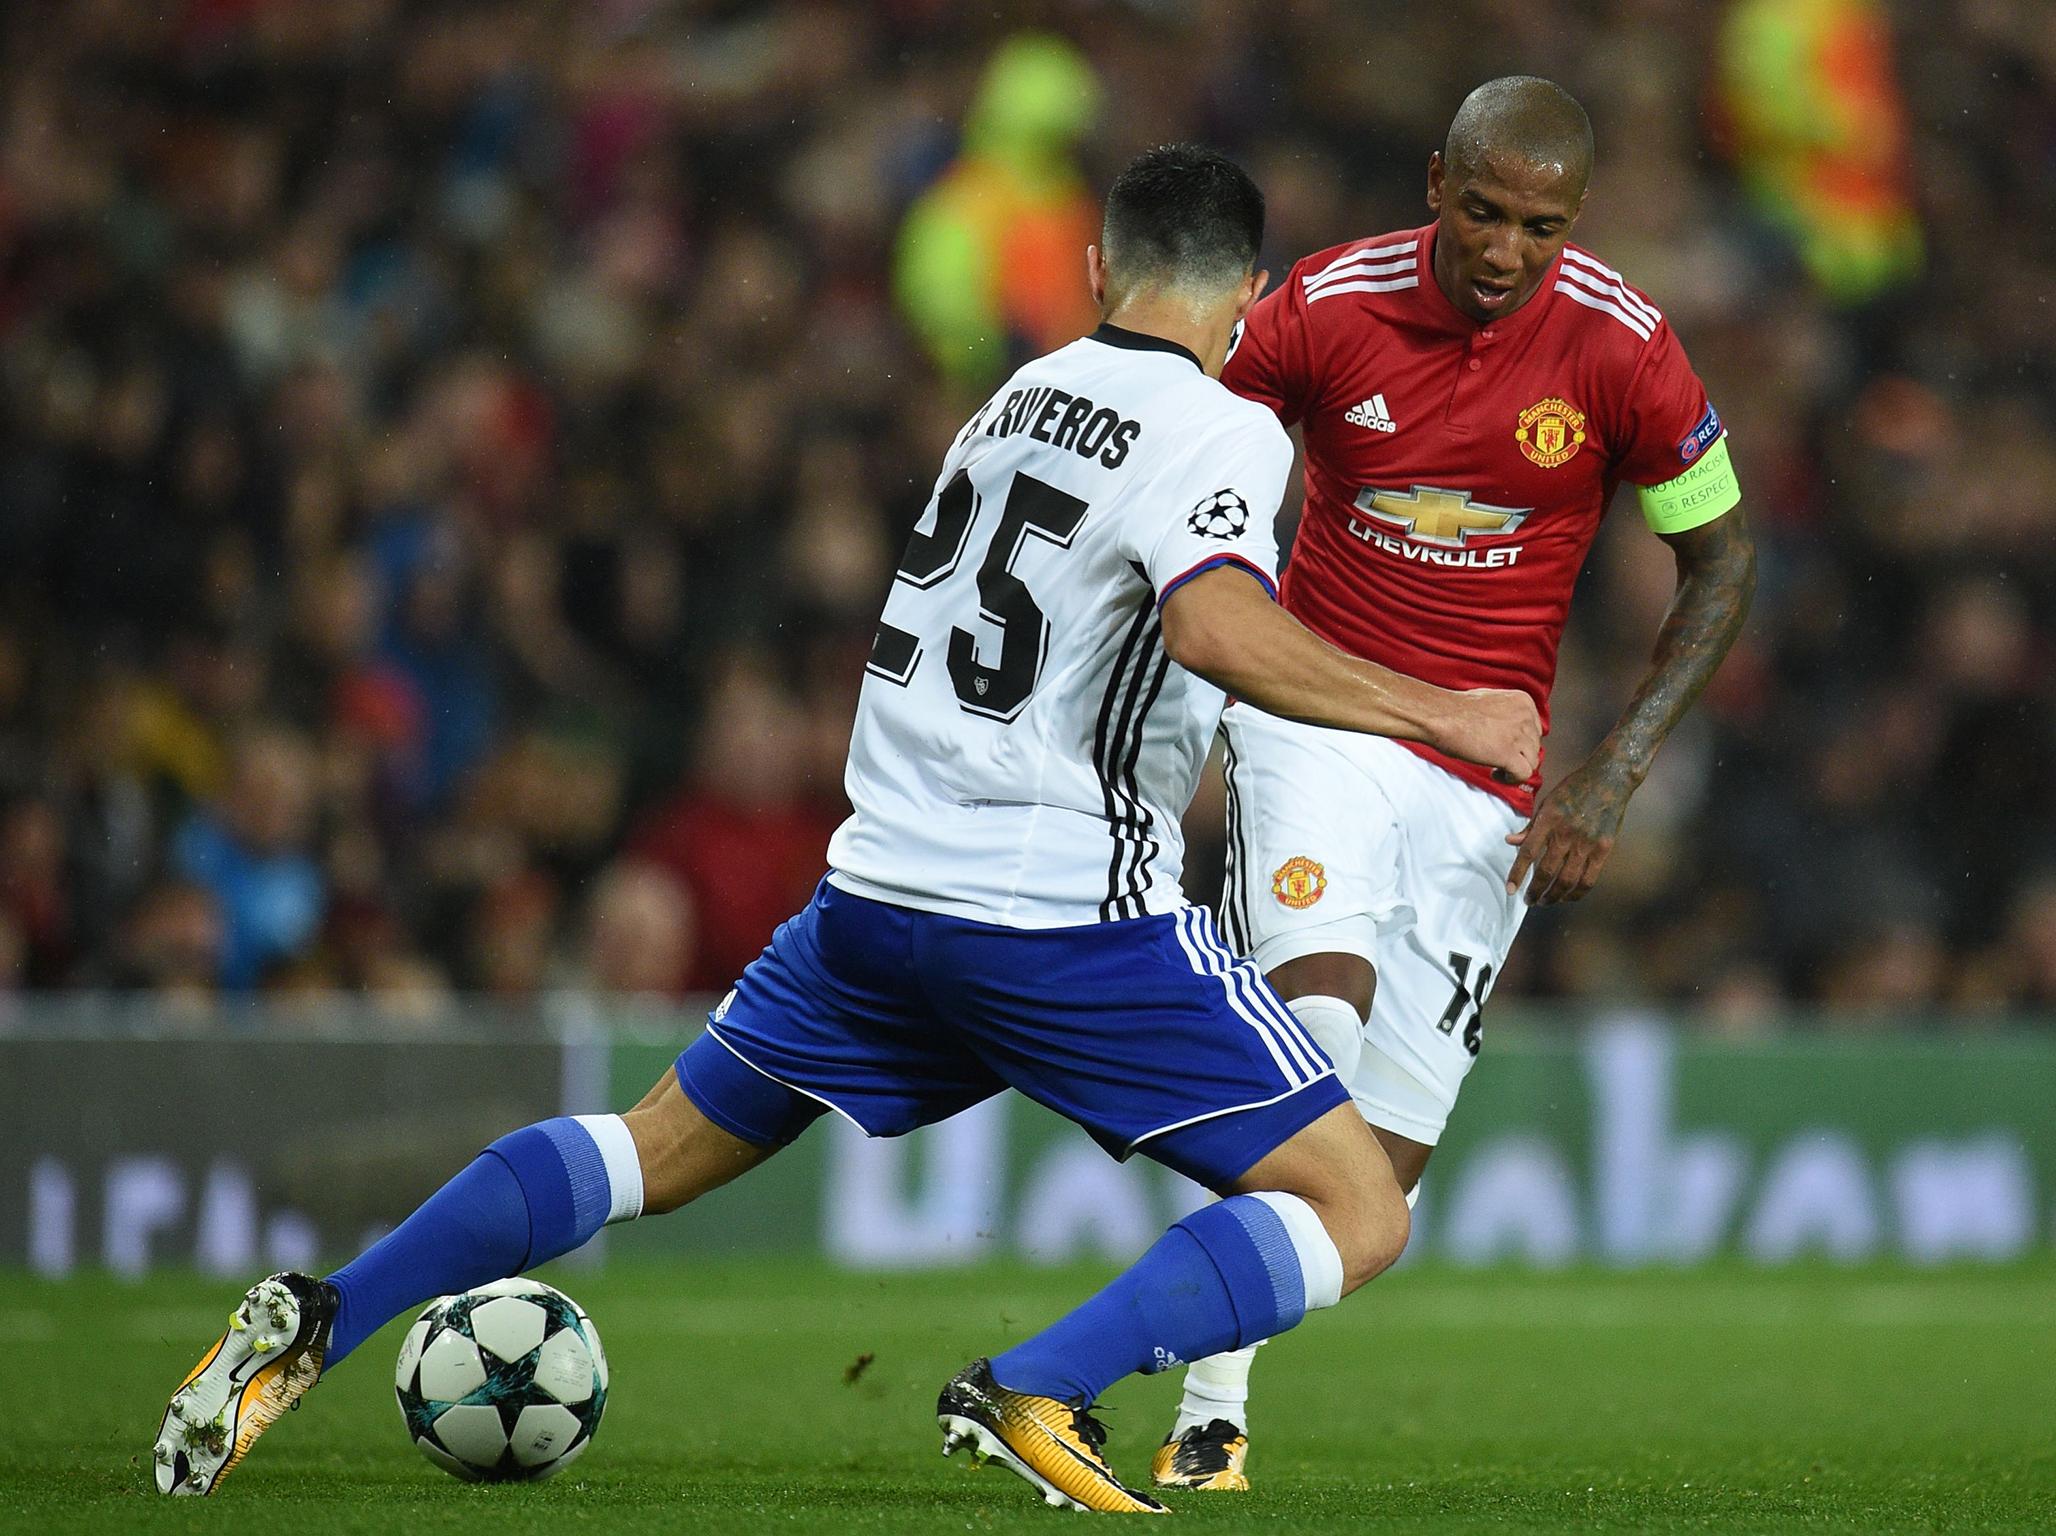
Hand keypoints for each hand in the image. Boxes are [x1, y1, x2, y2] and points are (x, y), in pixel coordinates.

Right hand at [1440, 688, 1541, 785]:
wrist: (1439, 715)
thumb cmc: (1455, 708)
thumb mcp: (1490, 700)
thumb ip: (1506, 712)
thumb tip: (1511, 729)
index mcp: (1523, 701)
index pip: (1535, 729)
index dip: (1520, 742)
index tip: (1505, 746)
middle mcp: (1525, 716)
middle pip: (1534, 746)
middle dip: (1518, 755)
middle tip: (1498, 758)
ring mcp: (1518, 735)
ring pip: (1532, 762)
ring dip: (1515, 767)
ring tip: (1496, 767)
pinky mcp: (1508, 754)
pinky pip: (1524, 774)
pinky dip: (1511, 779)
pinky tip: (1496, 774)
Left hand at [1505, 757, 1633, 904]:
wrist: (1609, 779)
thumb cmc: (1574, 789)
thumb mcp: (1547, 802)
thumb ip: (1530, 826)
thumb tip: (1510, 842)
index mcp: (1549, 820)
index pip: (1528, 853)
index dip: (1517, 874)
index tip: (1510, 889)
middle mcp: (1566, 833)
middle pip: (1547, 871)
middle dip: (1535, 891)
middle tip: (1529, 901)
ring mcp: (1587, 842)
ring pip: (1567, 880)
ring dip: (1554, 896)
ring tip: (1545, 902)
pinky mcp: (1604, 848)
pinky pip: (1589, 879)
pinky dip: (1577, 893)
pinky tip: (1567, 897)